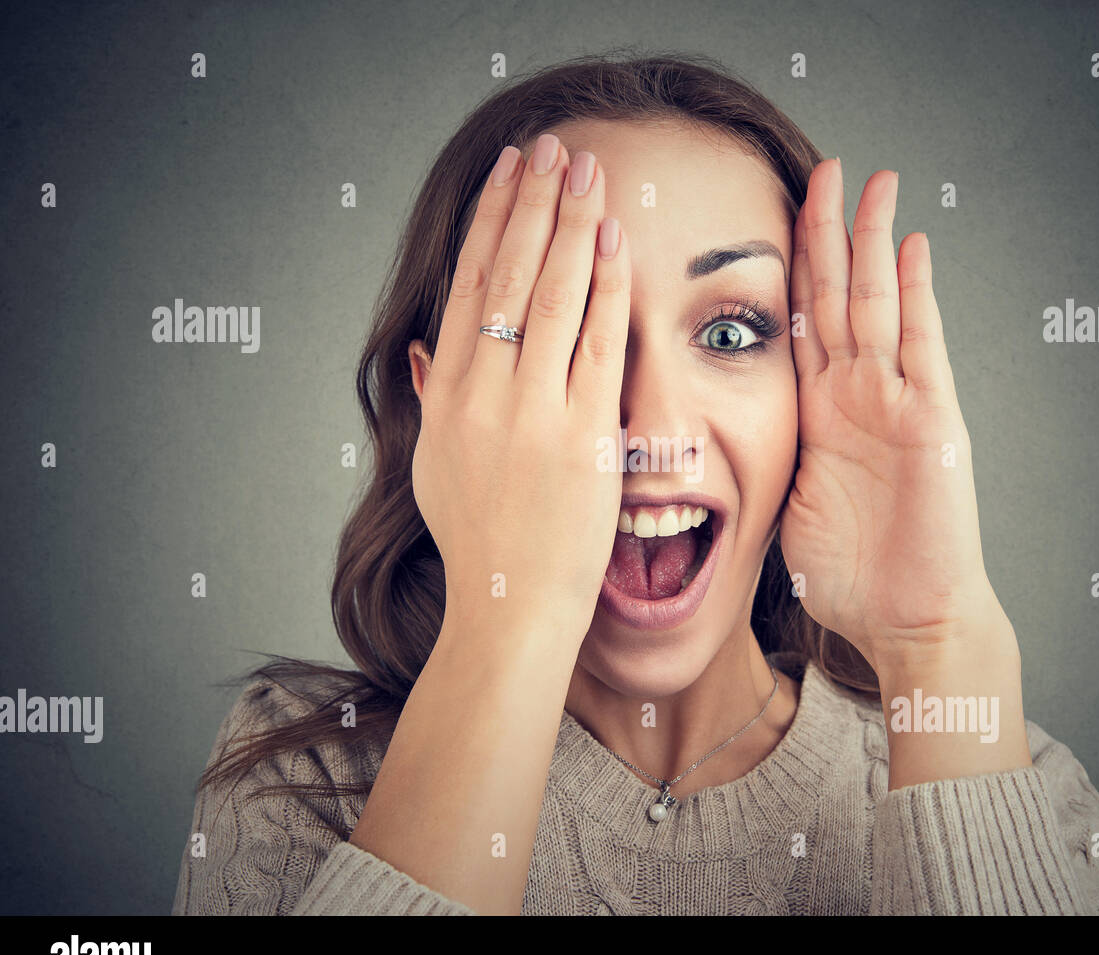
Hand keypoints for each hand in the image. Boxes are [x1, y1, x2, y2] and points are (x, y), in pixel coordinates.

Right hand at [408, 137, 629, 646]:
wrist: (509, 608)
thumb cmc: (481, 545)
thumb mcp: (437, 468)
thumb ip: (436, 403)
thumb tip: (429, 352)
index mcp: (445, 398)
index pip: (467, 286)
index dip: (491, 223)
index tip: (509, 174)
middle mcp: (481, 395)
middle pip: (505, 276)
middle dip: (532, 204)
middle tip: (553, 148)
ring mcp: (531, 414)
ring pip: (549, 296)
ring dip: (570, 226)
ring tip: (586, 173)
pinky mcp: (582, 437)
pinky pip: (595, 344)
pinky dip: (605, 288)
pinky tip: (616, 242)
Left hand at [780, 161, 1001, 674]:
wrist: (904, 618)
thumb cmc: (847, 572)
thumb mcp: (788, 498)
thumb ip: (766, 454)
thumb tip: (705, 441)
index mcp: (818, 411)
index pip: (800, 321)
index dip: (789, 266)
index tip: (770, 212)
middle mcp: (856, 394)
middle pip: (837, 295)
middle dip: (827, 232)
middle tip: (821, 168)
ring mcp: (895, 401)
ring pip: (877, 303)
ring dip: (870, 241)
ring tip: (869, 180)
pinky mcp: (930, 421)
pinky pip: (922, 346)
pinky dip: (918, 294)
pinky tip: (910, 244)